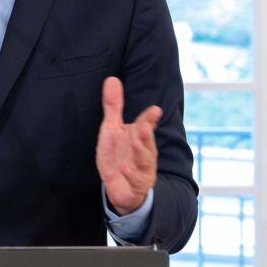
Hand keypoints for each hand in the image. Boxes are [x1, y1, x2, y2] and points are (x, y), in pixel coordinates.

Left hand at [95, 77, 160, 215]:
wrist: (119, 186)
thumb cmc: (118, 154)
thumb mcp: (112, 129)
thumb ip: (113, 106)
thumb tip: (111, 79)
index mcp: (138, 136)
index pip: (145, 125)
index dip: (149, 118)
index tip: (155, 110)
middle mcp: (143, 151)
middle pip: (146, 142)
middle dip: (146, 135)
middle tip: (144, 127)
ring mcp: (142, 169)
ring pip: (144, 161)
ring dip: (140, 153)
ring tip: (135, 144)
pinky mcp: (137, 185)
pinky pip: (135, 180)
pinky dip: (131, 175)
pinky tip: (124, 169)